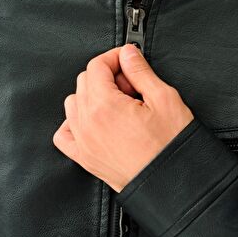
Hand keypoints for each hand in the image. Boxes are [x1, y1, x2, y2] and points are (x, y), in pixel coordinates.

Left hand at [53, 44, 194, 191]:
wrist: (173, 183)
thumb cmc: (171, 147)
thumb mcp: (164, 99)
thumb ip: (140, 71)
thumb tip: (127, 53)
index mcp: (104, 106)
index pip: (96, 66)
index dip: (114, 57)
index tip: (128, 59)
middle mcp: (88, 123)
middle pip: (84, 81)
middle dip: (107, 76)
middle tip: (132, 85)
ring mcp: (83, 142)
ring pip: (73, 103)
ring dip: (92, 95)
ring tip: (120, 103)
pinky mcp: (85, 159)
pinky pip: (64, 133)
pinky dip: (74, 122)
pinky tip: (96, 120)